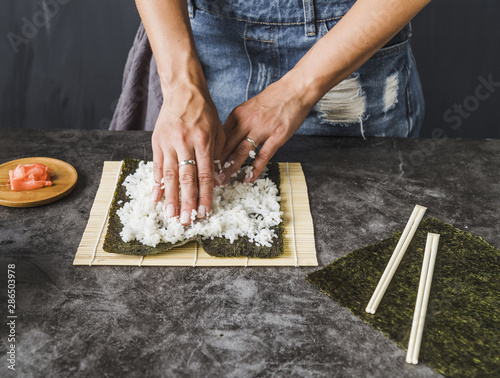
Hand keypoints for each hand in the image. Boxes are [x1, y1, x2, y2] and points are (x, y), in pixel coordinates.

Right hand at [152, 83, 224, 224]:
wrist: (184, 90)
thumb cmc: (205, 112)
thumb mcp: (217, 131)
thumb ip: (216, 156)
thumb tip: (214, 181)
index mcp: (203, 141)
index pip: (204, 175)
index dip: (204, 196)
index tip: (205, 212)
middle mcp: (185, 143)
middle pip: (185, 178)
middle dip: (186, 202)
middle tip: (186, 221)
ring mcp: (169, 142)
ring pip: (169, 175)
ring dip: (169, 197)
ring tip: (170, 215)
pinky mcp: (157, 141)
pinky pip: (157, 165)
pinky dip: (156, 183)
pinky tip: (155, 197)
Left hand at [219, 77, 313, 182]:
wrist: (295, 90)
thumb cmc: (273, 99)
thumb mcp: (250, 107)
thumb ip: (239, 123)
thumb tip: (227, 139)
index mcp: (238, 114)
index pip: (220, 136)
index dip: (212, 151)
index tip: (207, 163)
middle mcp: (247, 121)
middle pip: (227, 145)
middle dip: (218, 163)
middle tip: (211, 176)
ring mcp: (262, 129)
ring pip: (241, 152)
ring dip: (232, 168)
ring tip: (225, 180)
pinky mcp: (277, 136)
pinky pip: (263, 156)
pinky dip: (254, 169)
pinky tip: (248, 178)